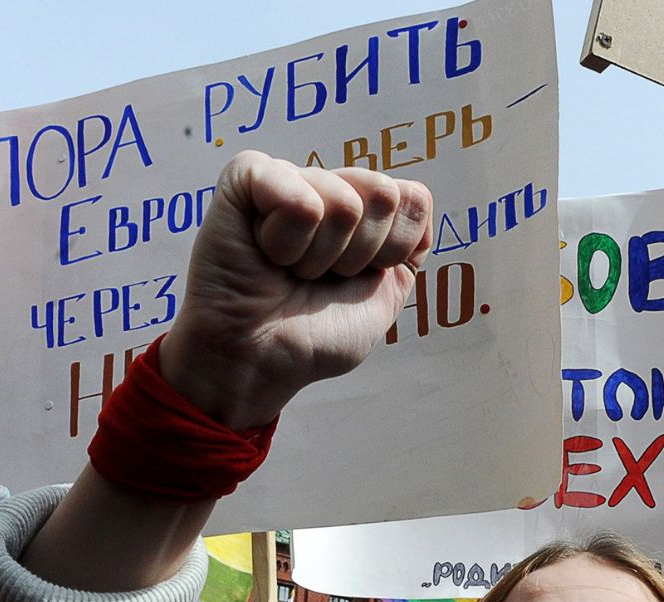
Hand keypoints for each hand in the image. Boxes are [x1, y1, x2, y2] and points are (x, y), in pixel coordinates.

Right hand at [159, 152, 431, 429]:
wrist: (257, 362)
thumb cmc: (312, 336)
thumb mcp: (385, 297)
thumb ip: (412, 246)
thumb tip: (416, 196)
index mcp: (359, 210)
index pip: (412, 199)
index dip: (391, 251)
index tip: (351, 279)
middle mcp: (326, 187)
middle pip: (384, 194)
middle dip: (357, 255)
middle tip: (313, 277)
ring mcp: (288, 178)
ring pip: (345, 203)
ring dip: (318, 257)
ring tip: (284, 270)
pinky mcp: (247, 177)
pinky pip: (299, 198)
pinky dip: (286, 241)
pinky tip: (263, 253)